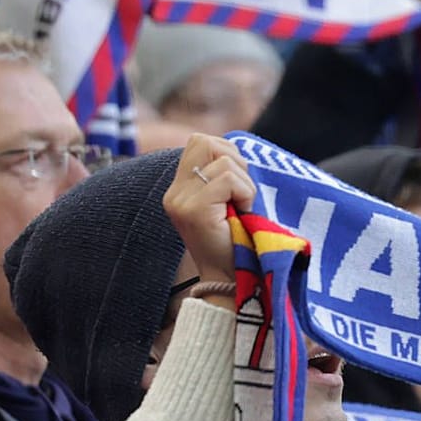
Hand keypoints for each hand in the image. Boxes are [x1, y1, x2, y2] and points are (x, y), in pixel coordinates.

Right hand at [163, 134, 257, 284]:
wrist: (233, 279)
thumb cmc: (237, 241)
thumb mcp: (227, 201)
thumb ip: (223, 175)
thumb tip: (237, 150)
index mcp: (180, 188)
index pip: (200, 141)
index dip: (227, 152)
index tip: (238, 183)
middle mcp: (174, 192)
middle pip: (204, 141)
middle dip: (234, 159)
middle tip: (241, 192)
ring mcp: (181, 201)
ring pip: (222, 161)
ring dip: (244, 183)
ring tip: (241, 208)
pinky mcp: (194, 210)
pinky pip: (228, 179)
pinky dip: (245, 193)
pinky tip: (242, 213)